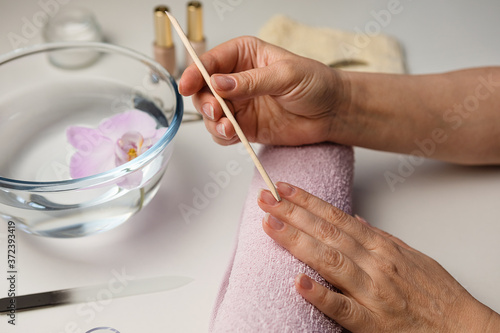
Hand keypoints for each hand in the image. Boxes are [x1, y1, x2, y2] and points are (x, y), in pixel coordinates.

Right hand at [178, 36, 349, 145]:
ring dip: (213, 122)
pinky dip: (223, 136)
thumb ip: (251, 81)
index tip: (187, 85)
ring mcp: (239, 104)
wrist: (331, 112)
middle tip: (217, 111)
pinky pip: (223, 133)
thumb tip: (219, 83)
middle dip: (205, 102)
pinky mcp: (245, 126)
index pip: (210, 61)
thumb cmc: (315, 83)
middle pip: (204, 90)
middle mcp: (236, 79)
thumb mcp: (285, 74)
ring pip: (210, 114)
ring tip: (229, 128)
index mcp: (244, 55)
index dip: (195, 72)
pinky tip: (233, 135)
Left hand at [257, 182, 499, 331]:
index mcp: (381, 247)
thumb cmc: (435, 293)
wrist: (461, 328)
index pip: (336, 217)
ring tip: (271, 225)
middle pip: (327, 232)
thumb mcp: (409, 255)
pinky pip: (342, 308)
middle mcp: (374, 264)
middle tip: (266, 198)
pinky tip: (298, 282)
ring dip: (297, 241)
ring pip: (329, 260)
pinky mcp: (372, 323)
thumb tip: (356, 219)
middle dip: (293, 213)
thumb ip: (379, 237)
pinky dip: (320, 294)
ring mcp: (372, 292)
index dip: (308, 201)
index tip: (285, 187)